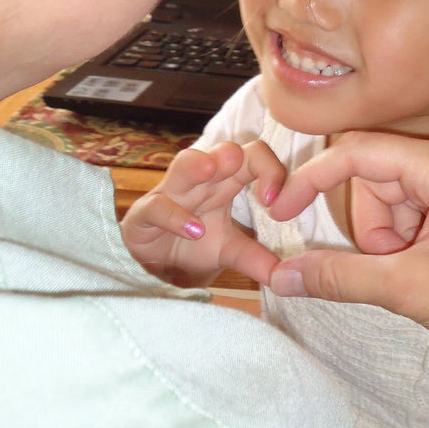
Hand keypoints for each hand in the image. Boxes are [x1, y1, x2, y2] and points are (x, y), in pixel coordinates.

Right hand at [121, 140, 283, 287]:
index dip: (269, 169)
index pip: (253, 156)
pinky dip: (175, 216)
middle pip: (220, 152)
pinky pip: (157, 206)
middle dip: (231, 153)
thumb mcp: (230, 251)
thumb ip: (255, 258)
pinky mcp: (144, 214)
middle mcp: (201, 181)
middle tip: (239, 163)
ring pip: (183, 164)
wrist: (157, 267)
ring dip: (197, 164)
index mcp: (227, 182)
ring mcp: (171, 193)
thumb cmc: (197, 245)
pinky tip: (194, 230)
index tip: (274, 201)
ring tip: (210, 170)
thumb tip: (284, 276)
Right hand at [266, 131, 428, 376]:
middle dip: (369, 228)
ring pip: (391, 202)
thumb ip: (340, 276)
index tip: (281, 210)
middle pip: (373, 178)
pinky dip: (406, 247)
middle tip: (395, 267)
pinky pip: (414, 217)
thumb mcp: (408, 287)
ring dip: (388, 242)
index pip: (357, 151)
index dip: (312, 178)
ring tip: (420, 275)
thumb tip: (282, 275)